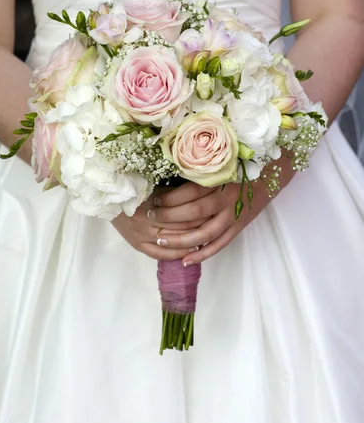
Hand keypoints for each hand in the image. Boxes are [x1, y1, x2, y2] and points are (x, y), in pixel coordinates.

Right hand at [111, 187, 208, 260]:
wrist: (106, 198)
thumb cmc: (132, 186)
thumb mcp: (152, 183)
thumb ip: (172, 191)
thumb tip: (197, 191)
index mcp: (151, 203)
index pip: (182, 211)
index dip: (200, 212)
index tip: (212, 210)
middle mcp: (146, 221)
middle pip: (180, 227)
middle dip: (199, 227)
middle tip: (214, 225)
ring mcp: (141, 235)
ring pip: (172, 242)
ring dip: (190, 241)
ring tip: (205, 239)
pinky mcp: (137, 244)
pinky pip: (159, 254)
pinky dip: (175, 254)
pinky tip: (188, 252)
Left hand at [149, 158, 295, 264]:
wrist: (272, 172)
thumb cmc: (239, 164)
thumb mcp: (220, 162)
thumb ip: (199, 170)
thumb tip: (167, 177)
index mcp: (220, 179)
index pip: (190, 192)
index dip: (170, 198)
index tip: (154, 199)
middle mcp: (227, 198)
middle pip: (194, 212)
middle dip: (169, 217)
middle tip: (150, 217)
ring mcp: (234, 215)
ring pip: (205, 233)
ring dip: (181, 240)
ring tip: (161, 240)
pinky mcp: (239, 226)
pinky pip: (220, 244)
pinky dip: (203, 254)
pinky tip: (185, 260)